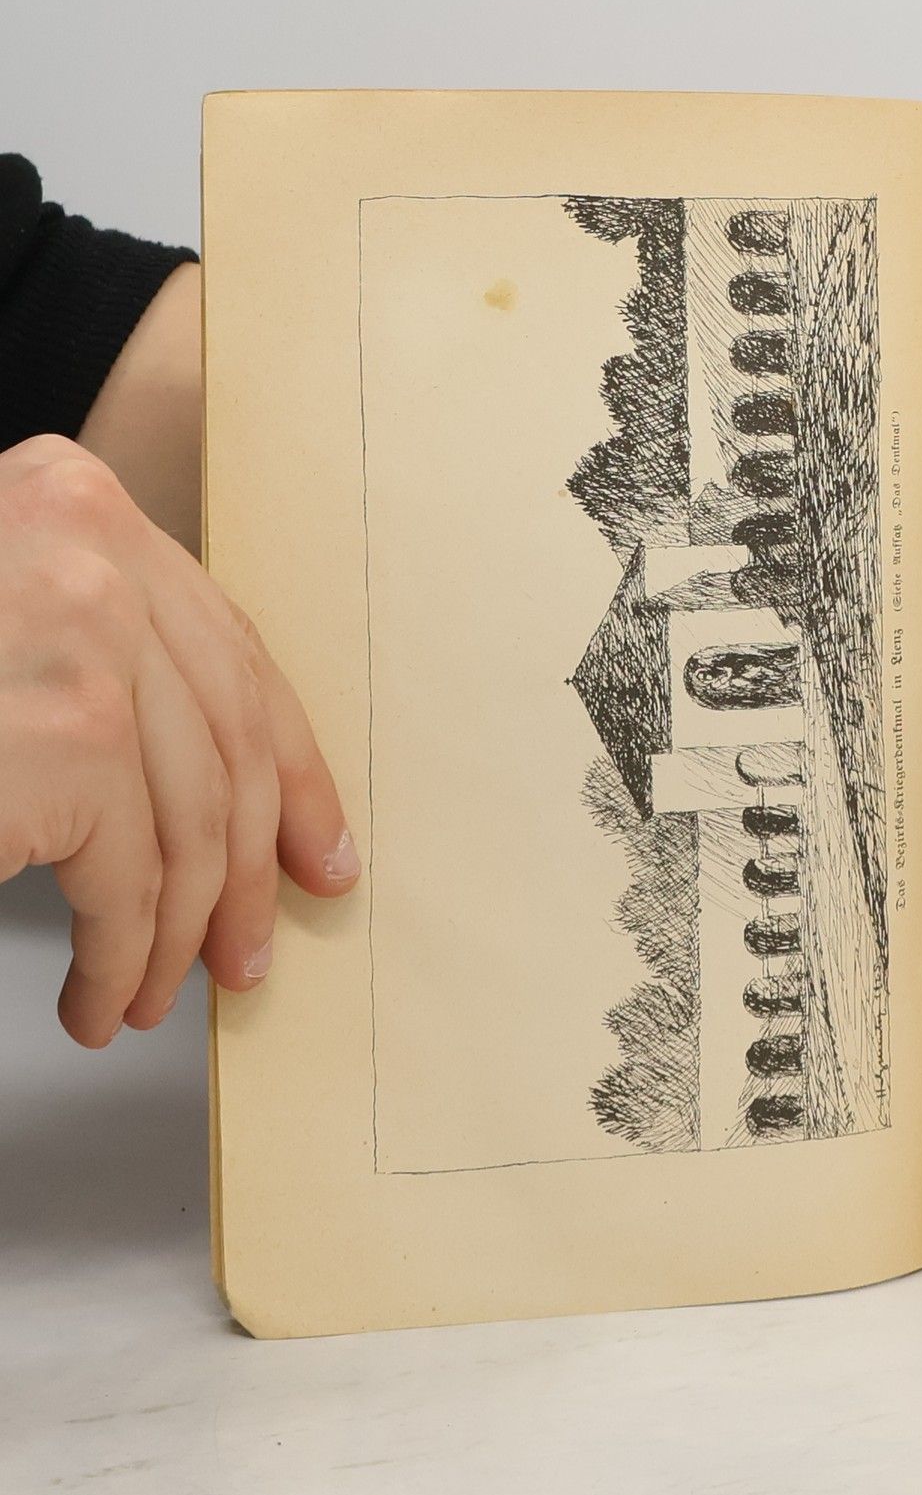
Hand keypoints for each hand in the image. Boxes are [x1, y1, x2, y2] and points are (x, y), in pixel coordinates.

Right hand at [0, 434, 357, 1046]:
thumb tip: (232, 798)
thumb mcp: (10, 630)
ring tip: (151, 993)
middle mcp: (87, 544)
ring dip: (175, 932)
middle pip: (224, 738)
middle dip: (247, 868)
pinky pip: (128, 877)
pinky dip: (122, 954)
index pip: (228, 648)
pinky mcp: (64, 733)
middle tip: (248, 952)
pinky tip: (103, 995)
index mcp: (74, 499)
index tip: (319, 849)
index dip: (289, 765)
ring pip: (188, 820)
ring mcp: (79, 630)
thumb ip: (98, 662)